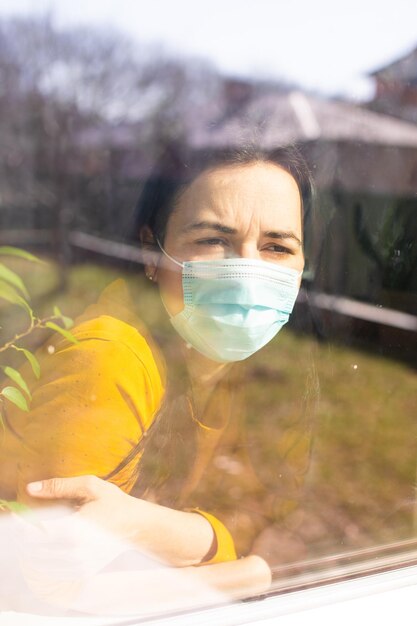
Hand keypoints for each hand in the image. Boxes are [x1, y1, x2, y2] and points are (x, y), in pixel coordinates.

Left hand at [26, 475, 213, 566]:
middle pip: (34, 550)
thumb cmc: (116, 504)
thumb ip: (59, 486)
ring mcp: (78, 564)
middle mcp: (74, 551)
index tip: (18, 514)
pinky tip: (50, 548)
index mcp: (74, 529)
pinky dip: (45, 561)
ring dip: (34, 550)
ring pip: (41, 563)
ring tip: (38, 534)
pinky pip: (54, 571)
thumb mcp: (90, 486)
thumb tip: (32, 488)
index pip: (34, 533)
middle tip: (27, 522)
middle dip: (27, 537)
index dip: (22, 525)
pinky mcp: (81, 571)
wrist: (138, 526)